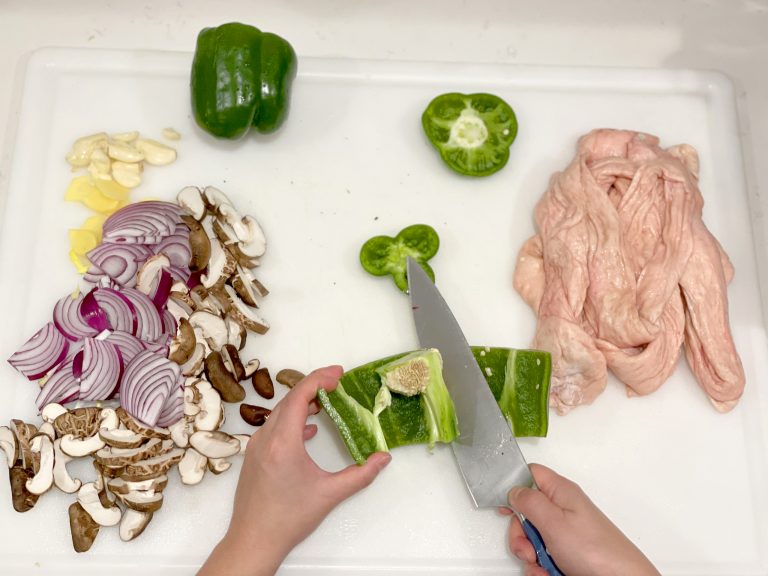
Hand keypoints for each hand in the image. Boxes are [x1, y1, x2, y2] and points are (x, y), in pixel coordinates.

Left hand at [198, 365, 391, 575]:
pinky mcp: (254, 456)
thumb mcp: (330, 494)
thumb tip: (383, 458)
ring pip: (279, 413)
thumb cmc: (289, 518)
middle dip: (313, 387)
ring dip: (302, 403)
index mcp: (283, 442)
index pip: (299, 396)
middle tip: (337, 384)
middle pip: (289, 400)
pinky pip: (273, 427)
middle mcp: (265, 438)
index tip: (339, 373)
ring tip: (325, 403)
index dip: (319, 379)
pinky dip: (291, 420)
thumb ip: (360, 474)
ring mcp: (256, 447)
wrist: (253, 540)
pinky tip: (308, 431)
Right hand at [504, 464, 658, 575]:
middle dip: (521, 533)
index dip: (512, 486)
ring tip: (545, 565)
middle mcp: (563, 509)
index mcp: (560, 492)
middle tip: (529, 546)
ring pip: (533, 538)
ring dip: (531, 555)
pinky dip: (543, 568)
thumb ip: (529, 501)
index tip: (504, 506)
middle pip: (526, 512)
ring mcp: (565, 532)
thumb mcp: (554, 521)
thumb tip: (513, 491)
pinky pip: (544, 556)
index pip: (529, 474)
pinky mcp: (568, 552)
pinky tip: (552, 573)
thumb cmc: (597, 551)